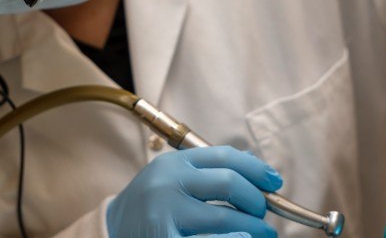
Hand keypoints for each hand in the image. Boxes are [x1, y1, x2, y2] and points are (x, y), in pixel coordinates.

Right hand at [107, 145, 281, 237]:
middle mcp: (169, 182)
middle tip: (264, 213)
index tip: (274, 181)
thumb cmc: (153, 204)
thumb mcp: (172, 178)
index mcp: (174, 162)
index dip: (255, 167)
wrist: (112, 229)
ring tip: (261, 233)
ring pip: (225, 220)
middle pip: (229, 183)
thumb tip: (258, 180)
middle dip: (256, 200)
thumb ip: (204, 174)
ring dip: (253, 228)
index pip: (223, 156)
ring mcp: (165, 213)